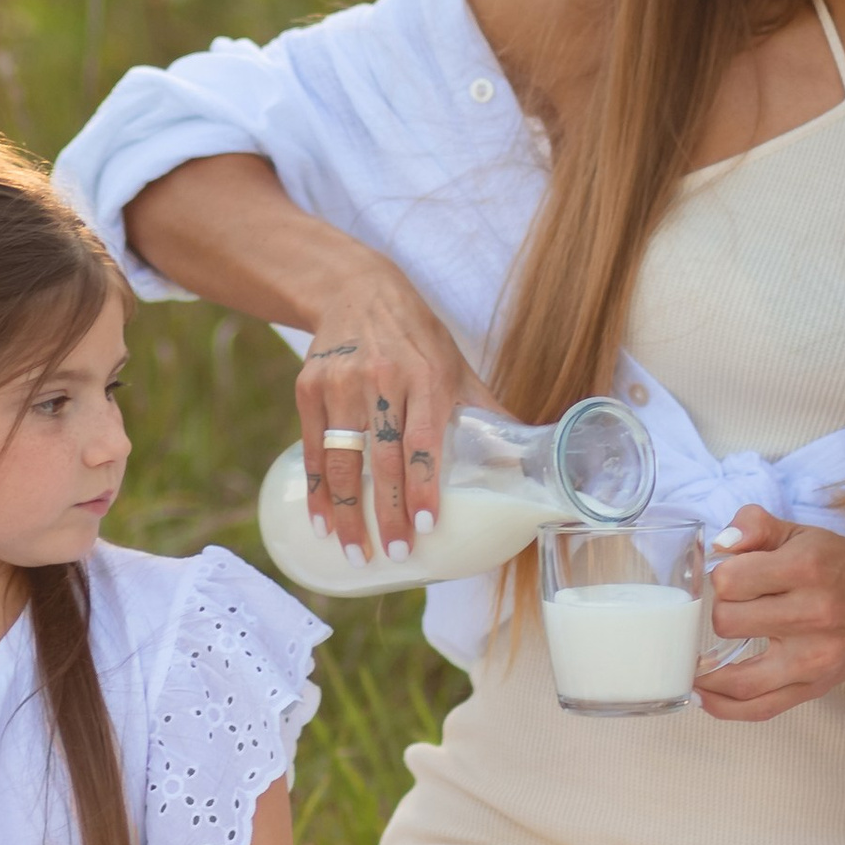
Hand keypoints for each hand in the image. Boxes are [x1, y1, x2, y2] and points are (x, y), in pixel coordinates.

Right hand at [293, 258, 489, 562]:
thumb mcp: (456, 366)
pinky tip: (321, 522)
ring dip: (346, 511)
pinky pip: (313, 449)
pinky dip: (316, 490)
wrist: (355, 291)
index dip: (423, 484)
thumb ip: (488, 413)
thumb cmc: (418, 339)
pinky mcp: (309, 389)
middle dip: (387, 512)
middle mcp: (381, 380)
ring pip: (342, 459)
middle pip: (382, 458)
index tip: (426, 523)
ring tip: (354, 552)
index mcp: (426, 377)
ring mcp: (340, 385)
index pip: (424, 439)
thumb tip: (534, 461)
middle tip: (394, 554)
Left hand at [692, 505, 844, 722]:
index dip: (720, 578)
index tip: (731, 580)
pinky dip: (724, 707)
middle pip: (727, 623)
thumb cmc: (836, 565)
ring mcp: (814, 658)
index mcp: (806, 567)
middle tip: (733, 609)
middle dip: (720, 613)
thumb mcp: (799, 532)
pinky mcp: (814, 688)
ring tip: (695, 662)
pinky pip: (760, 709)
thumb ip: (754, 525)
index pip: (729, 581)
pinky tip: (703, 695)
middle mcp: (813, 614)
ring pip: (738, 677)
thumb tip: (720, 544)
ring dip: (709, 670)